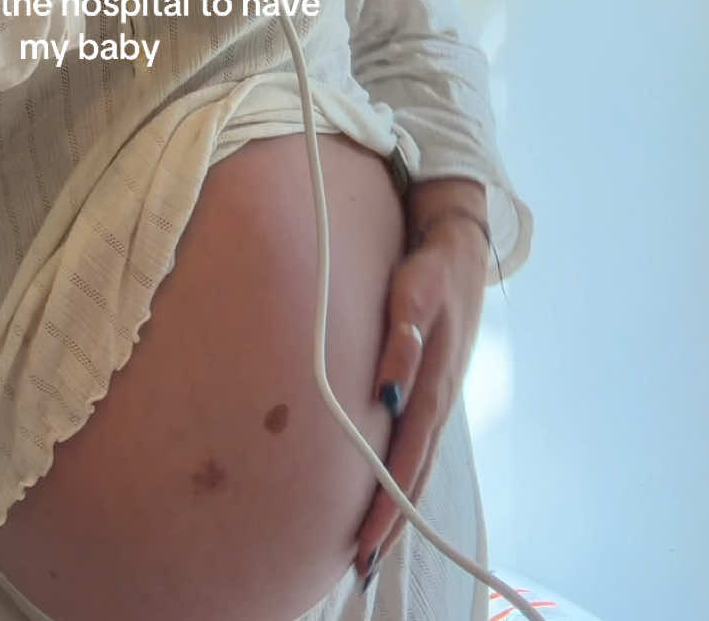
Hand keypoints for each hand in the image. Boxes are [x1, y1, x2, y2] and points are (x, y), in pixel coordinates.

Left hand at [354, 212, 489, 583]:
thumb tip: (388, 390)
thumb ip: (403, 336)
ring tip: (369, 550)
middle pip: (412, 475)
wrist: (458, 249)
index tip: (364, 543)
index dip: (386, 503)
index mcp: (433, 384)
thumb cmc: (429, 270)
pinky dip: (400, 477)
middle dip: (388, 523)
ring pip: (416, 466)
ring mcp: (437, 399)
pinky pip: (415, 445)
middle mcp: (437, 401)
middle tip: (360, 568)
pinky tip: (384, 495)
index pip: (406, 458)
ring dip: (395, 508)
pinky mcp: (430, 391)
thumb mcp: (416, 292)